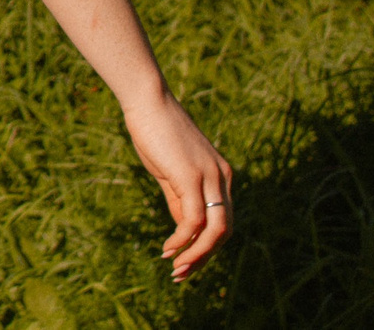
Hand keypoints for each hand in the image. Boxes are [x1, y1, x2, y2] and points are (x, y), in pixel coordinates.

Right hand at [123, 90, 232, 279]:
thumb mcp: (171, 170)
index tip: (183, 260)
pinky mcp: (191, 177)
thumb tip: (184, 228)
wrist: (148, 100)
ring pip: (215, 231)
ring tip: (176, 269)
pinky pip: (194, 219)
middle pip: (225, 231)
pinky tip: (167, 248)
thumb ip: (180, 197)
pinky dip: (183, 240)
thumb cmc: (155, 131)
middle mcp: (224, 178)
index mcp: (222, 175)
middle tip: (182, 273)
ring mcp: (210, 177)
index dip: (206, 245)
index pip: (223, 220)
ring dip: (197, 256)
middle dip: (205, 257)